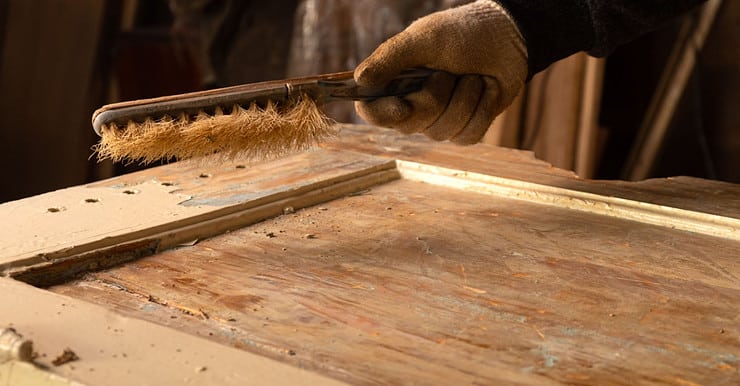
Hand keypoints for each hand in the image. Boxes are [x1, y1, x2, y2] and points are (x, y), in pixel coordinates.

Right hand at [354, 0, 526, 143]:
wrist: (508, 37)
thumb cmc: (462, 33)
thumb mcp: (424, 39)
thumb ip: (391, 58)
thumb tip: (359, 79)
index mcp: (395, 84)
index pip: (373, 112)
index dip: (382, 115)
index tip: (402, 105)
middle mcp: (413, 106)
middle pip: (410, 125)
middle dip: (434, 99)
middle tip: (447, 74)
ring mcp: (440, 120)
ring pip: (442, 131)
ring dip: (464, 100)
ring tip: (472, 77)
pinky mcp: (466, 128)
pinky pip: (468, 135)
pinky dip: (483, 109)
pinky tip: (487, 89)